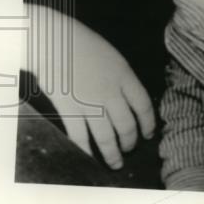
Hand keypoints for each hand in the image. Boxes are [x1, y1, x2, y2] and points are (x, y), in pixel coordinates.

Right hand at [24, 5, 154, 169]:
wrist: (54, 40)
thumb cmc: (83, 44)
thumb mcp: (113, 57)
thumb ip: (123, 78)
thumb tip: (130, 98)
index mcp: (125, 75)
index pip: (144, 105)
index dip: (149, 123)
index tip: (149, 134)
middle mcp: (110, 92)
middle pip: (127, 125)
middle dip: (131, 142)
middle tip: (130, 149)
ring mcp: (89, 102)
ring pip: (107, 136)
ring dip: (113, 153)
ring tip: (116, 163)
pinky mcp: (68, 109)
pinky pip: (80, 137)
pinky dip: (87, 151)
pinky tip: (91, 159)